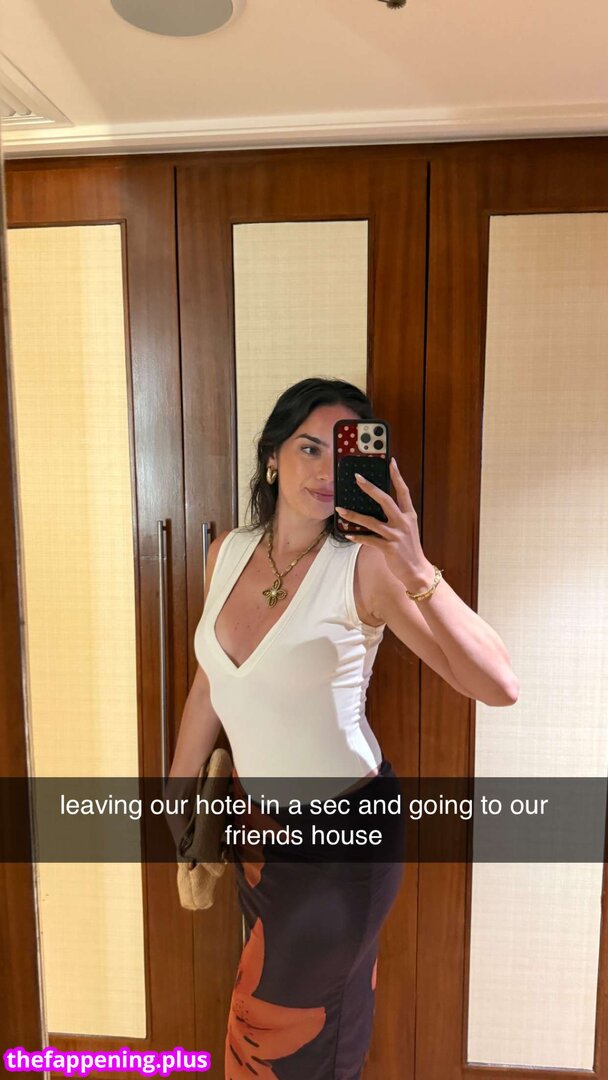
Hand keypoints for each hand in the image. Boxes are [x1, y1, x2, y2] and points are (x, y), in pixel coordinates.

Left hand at [335, 458, 433, 590]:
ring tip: (340, 509)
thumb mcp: (406, 529)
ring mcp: (396, 535)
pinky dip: (357, 537)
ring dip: (354, 515)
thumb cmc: (409, 548)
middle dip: (370, 488)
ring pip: (371, 521)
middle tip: (357, 478)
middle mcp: (403, 522)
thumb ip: (395, 517)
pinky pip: (369, 540)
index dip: (397, 476)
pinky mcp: (389, 548)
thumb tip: (376, 506)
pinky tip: (348, 534)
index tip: (390, 462)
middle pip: (385, 500)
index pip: (403, 491)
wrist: (417, 571)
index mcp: (409, 515)